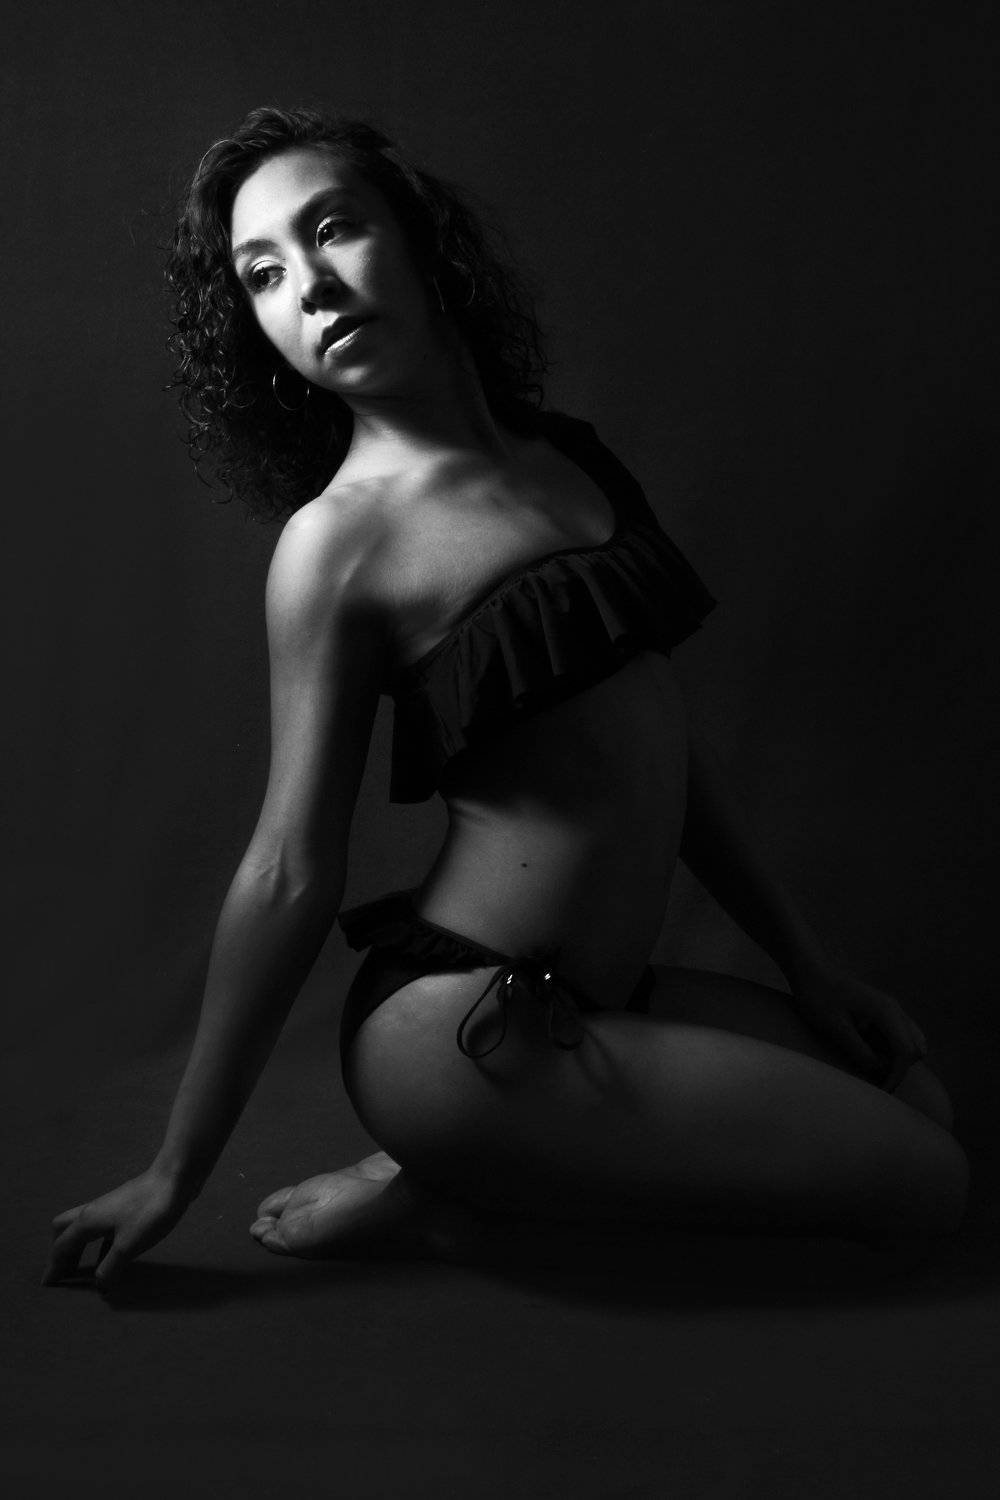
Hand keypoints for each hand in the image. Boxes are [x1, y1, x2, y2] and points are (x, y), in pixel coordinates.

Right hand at [42, 1168, 190, 1291]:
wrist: (175, 1178)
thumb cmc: (150, 1211)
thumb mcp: (127, 1246)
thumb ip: (109, 1268)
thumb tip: (98, 1286)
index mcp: (87, 1221)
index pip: (61, 1247)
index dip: (54, 1267)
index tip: (47, 1284)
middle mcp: (93, 1212)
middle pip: (63, 1231)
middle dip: (60, 1253)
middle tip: (63, 1274)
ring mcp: (110, 1207)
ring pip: (83, 1229)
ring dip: (79, 1248)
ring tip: (82, 1269)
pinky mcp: (126, 1208)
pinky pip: (103, 1230)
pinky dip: (100, 1246)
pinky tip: (110, 1256)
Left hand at [790, 961, 928, 1092]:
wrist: (810, 972)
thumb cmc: (819, 997)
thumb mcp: (836, 1028)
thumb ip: (859, 1050)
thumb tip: (879, 1071)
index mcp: (886, 1011)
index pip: (906, 1051)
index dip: (896, 1075)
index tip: (881, 1091)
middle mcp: (894, 1009)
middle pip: (915, 1048)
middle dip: (900, 1069)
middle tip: (878, 1084)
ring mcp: (890, 1009)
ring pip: (911, 1042)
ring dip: (898, 1060)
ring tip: (875, 1073)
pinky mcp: (882, 1012)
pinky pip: (898, 1036)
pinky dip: (892, 1051)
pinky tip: (871, 1057)